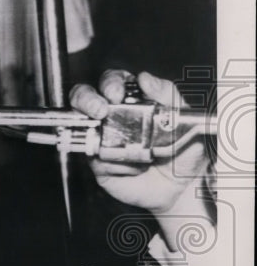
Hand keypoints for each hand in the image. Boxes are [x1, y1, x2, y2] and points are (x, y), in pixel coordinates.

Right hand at [69, 70, 210, 216]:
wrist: (182, 187)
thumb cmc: (184, 150)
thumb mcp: (184, 119)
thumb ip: (167, 95)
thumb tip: (145, 78)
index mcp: (132, 99)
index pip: (114, 81)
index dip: (110, 83)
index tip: (115, 93)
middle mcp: (113, 115)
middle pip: (85, 96)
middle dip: (86, 99)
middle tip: (98, 109)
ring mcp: (102, 138)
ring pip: (81, 125)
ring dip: (90, 129)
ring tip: (109, 139)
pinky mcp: (98, 162)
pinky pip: (96, 159)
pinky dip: (115, 163)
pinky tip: (134, 167)